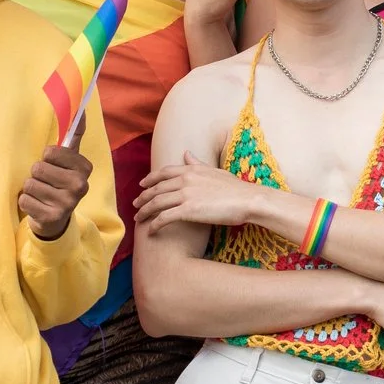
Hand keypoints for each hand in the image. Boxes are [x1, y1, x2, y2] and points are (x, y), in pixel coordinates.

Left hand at [19, 141, 92, 238]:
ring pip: (30, 184)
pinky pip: (24, 201)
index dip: (46, 158)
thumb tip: (80, 108)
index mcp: (85, 168)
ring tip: (41, 195)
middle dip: (36, 174)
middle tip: (46, 183)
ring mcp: (67, 204)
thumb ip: (74, 135)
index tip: (54, 165)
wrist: (55, 219)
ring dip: (30, 189)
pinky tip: (37, 206)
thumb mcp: (69, 160)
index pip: (50, 152)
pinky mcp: (52, 217)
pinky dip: (26, 203)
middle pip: (38, 168)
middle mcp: (80, 186)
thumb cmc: (59, 181)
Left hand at [134, 152, 277, 232]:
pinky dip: (154, 225)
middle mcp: (185, 180)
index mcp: (191, 169)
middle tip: (135, 205)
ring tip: (138, 219)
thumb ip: (197, 163)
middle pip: (156, 188)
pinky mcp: (187, 211)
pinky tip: (150, 231)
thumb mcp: (214, 171)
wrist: (247, 200)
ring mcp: (185, 195)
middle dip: (143, 197)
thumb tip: (186, 152)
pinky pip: (164, 218)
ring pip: (156, 203)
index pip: (164, 172)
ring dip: (144, 212)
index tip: (142, 185)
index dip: (150, 179)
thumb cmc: (235, 188)